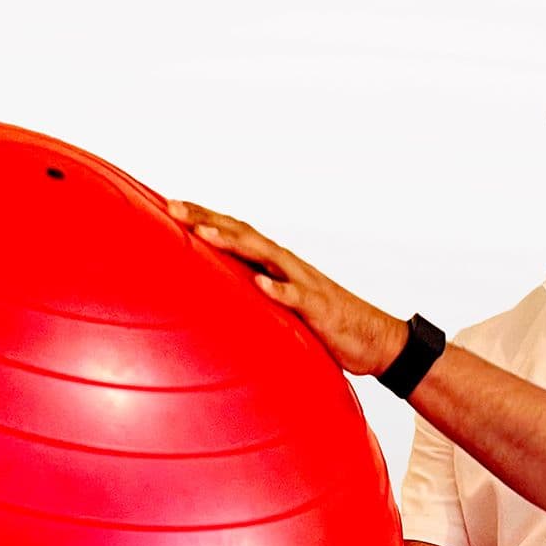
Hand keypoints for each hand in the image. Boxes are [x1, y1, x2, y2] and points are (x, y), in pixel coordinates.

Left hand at [163, 199, 407, 379]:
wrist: (375, 340)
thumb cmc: (325, 324)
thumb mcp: (281, 308)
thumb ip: (254, 297)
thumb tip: (220, 296)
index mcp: (275, 264)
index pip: (236, 232)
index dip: (205, 217)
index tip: (170, 206)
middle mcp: (287, 266)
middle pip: (243, 234)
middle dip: (208, 220)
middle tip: (173, 207)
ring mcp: (304, 284)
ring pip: (266, 257)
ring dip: (235, 244)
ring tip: (205, 235)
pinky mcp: (319, 309)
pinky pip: (296, 299)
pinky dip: (278, 290)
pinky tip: (260, 285)